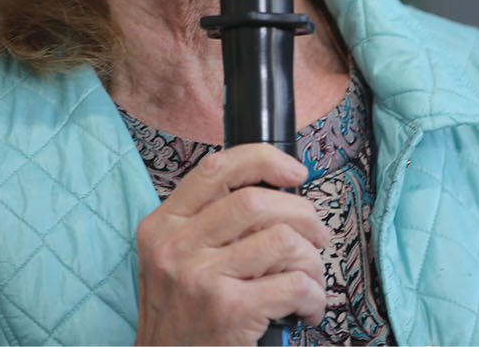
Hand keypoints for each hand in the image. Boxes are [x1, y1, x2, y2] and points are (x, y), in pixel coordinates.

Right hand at [133, 143, 329, 344]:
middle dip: (303, 215)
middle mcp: (177, 246)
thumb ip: (207, 225)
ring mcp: (202, 277)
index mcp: (163, 225)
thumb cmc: (182, 319)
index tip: (294, 172)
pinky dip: (315, 297)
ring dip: (312, 261)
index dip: (263, 160)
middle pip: (257, 201)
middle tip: (316, 236)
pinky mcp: (230, 309)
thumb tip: (274, 196)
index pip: (216, 170)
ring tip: (309, 280)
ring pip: (284, 241)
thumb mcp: (172, 262)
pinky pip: (297, 285)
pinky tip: (306, 310)